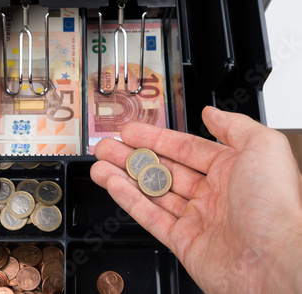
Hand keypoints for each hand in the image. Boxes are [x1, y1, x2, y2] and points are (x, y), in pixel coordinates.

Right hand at [91, 106, 301, 292]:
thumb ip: (234, 126)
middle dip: (132, 156)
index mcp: (232, 170)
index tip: (132, 130)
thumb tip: (212, 113)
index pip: (185, 148)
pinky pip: (151, 217)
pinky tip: (113, 184)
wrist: (276, 264)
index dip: (156, 138)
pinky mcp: (184, 243)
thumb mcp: (264, 148)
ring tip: (100, 164)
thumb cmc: (277, 207)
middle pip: (163, 169)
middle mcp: (214, 194)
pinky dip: (130, 200)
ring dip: (124, 176)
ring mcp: (197, 219)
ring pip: (152, 192)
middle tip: (108, 146)